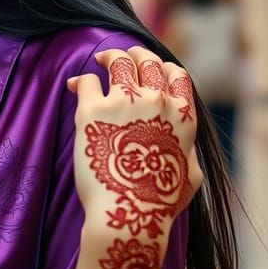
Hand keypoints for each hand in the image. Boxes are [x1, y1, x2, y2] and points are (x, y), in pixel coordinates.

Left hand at [66, 46, 202, 241]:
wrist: (128, 213)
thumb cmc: (160, 203)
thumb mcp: (191, 176)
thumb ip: (189, 152)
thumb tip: (186, 145)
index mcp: (182, 115)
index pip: (176, 74)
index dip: (163, 67)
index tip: (153, 67)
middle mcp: (156, 101)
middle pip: (147, 61)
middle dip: (136, 55)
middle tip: (124, 57)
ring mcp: (124, 102)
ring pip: (118, 62)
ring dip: (109, 57)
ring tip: (100, 59)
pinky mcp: (93, 111)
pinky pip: (88, 82)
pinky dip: (82, 81)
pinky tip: (76, 86)